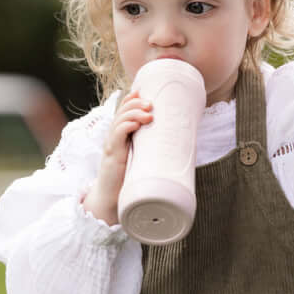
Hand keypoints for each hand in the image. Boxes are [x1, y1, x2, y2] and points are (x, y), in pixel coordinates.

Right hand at [82, 90, 152, 225]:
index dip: (131, 100)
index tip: (144, 92)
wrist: (113, 201)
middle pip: (121, 112)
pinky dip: (125, 126)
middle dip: (136, 103)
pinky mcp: (111, 155)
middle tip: (151, 103)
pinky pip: (116, 136)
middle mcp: (114, 138)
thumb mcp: (143, 161)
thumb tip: (182, 144)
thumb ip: (153, 150)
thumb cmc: (130, 181)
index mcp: (121, 137)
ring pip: (119, 121)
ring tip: (148, 111)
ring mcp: (111, 146)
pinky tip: (136, 123)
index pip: (123, 112)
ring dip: (134, 112)